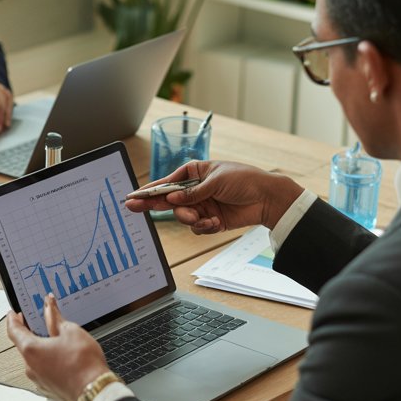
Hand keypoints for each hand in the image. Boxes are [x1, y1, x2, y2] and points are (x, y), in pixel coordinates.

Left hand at [6, 295, 110, 400]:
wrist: (95, 390)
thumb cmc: (83, 364)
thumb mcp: (70, 331)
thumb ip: (55, 318)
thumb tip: (49, 307)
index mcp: (31, 350)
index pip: (14, 330)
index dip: (12, 319)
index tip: (12, 314)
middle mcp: (30, 367)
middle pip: (25, 345)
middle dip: (32, 334)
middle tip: (40, 323)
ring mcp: (38, 380)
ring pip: (35, 359)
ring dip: (43, 349)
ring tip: (59, 341)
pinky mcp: (48, 388)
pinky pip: (44, 371)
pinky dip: (49, 362)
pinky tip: (63, 358)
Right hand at [124, 160, 303, 235]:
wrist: (268, 198)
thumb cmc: (245, 180)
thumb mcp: (216, 181)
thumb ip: (193, 192)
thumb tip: (172, 198)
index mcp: (194, 172)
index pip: (167, 182)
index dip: (149, 189)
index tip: (132, 196)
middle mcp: (194, 190)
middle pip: (168, 200)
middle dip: (155, 205)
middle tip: (136, 208)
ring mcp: (202, 206)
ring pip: (182, 217)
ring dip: (190, 218)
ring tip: (203, 217)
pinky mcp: (211, 221)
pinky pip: (198, 228)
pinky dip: (205, 226)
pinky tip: (216, 222)